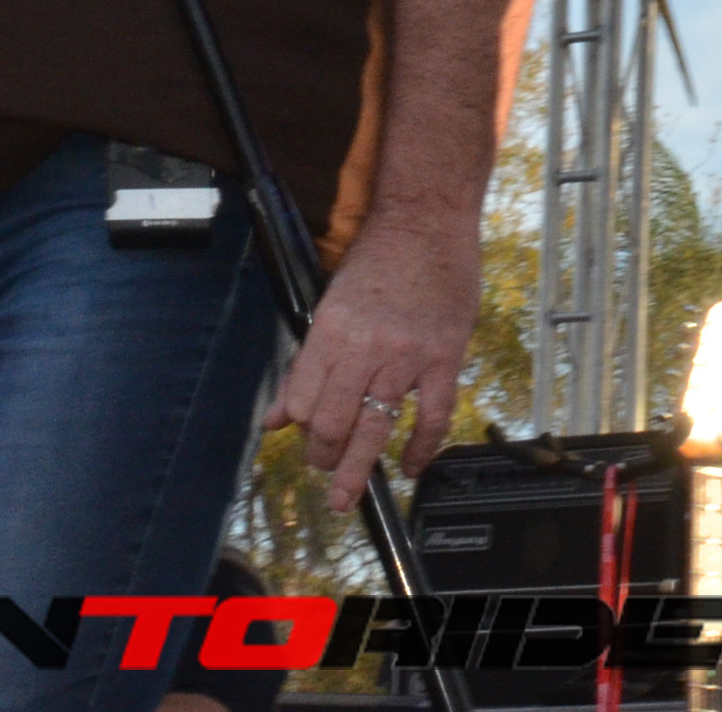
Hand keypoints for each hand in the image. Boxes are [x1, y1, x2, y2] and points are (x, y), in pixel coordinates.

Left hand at [270, 216, 476, 511]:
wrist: (426, 223)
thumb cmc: (376, 259)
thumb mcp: (329, 304)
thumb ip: (306, 364)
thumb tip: (277, 416)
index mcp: (331, 330)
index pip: (303, 399)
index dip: (298, 428)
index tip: (302, 439)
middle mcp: (366, 346)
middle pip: (334, 421)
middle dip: (323, 456)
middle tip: (323, 471)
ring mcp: (408, 355)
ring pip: (377, 426)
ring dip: (357, 468)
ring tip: (346, 497)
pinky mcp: (445, 357)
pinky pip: (433, 416)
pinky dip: (420, 448)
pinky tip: (409, 467)